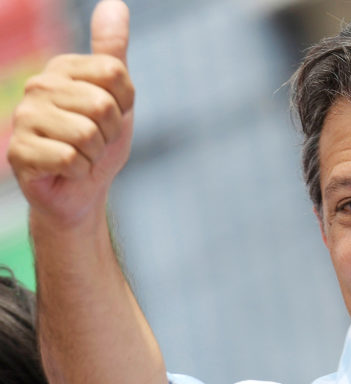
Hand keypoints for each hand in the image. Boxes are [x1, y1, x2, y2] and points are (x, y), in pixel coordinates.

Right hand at [7, 0, 132, 228]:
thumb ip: (113, 53)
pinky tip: (67, 171)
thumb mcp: (117, 97)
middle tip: (96, 141)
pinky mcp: (18, 151)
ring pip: (87, 134)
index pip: (115, 74)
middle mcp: (38, 87)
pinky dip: (79, 171)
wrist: (82, 190)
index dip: (124, 104)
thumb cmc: (100, 141)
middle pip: (103, 106)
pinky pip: (70, 159)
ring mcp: (23, 118)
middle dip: (110, 132)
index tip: (111, 116)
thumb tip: (116, 3)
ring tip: (81, 155)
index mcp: (63, 69)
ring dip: (95, 154)